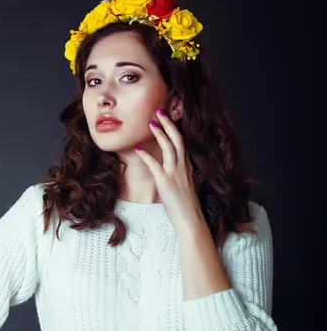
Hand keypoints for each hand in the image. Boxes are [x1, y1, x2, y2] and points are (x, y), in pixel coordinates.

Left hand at [135, 108, 203, 228]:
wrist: (191, 219)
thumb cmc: (187, 206)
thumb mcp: (185, 186)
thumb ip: (178, 175)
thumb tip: (168, 171)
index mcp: (188, 166)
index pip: (182, 143)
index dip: (174, 129)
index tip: (167, 119)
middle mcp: (183, 166)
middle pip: (177, 139)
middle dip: (168, 124)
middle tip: (159, 111)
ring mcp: (175, 173)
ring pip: (169, 147)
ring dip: (159, 134)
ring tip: (151, 123)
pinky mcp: (166, 182)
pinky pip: (155, 165)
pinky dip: (146, 156)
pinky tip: (138, 149)